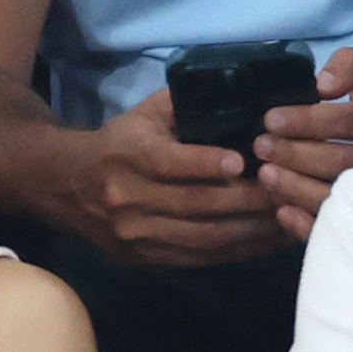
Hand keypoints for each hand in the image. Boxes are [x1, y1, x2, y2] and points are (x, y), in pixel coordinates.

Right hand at [19, 86, 286, 267]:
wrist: (63, 185)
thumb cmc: (114, 143)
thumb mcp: (140, 115)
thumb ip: (182, 105)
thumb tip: (236, 92)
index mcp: (126, 156)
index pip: (169, 163)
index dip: (207, 164)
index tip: (244, 161)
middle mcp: (129, 198)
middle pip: (196, 206)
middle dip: (247, 201)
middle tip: (289, 191)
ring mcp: (137, 235)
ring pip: (204, 238)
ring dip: (252, 232)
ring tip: (289, 220)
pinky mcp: (146, 260)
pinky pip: (201, 259)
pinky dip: (239, 251)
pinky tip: (267, 242)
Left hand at [252, 47, 352, 237]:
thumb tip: (322, 85)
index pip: (350, 121)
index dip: (307, 120)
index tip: (271, 119)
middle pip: (341, 162)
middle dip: (295, 154)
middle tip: (261, 147)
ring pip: (340, 197)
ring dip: (297, 188)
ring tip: (266, 175)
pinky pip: (344, 227)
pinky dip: (310, 224)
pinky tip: (283, 211)